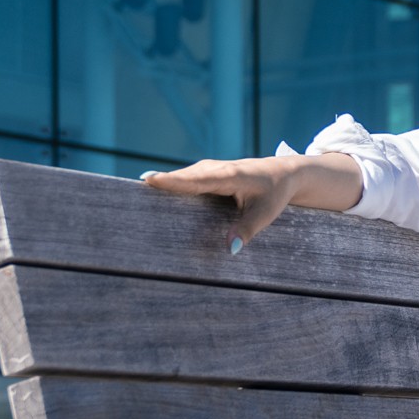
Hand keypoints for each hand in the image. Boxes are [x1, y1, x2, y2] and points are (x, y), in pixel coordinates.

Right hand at [139, 152, 360, 250]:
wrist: (285, 173)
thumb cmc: (276, 193)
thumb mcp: (266, 213)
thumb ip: (247, 229)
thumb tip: (230, 249)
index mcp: (230, 175)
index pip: (197, 179)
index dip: (173, 181)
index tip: (149, 181)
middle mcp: (217, 169)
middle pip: (184, 177)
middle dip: (161, 183)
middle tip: (133, 192)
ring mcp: (210, 169)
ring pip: (183, 177)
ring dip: (163, 184)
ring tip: (137, 195)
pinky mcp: (208, 174)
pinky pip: (187, 180)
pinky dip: (172, 185)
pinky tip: (154, 194)